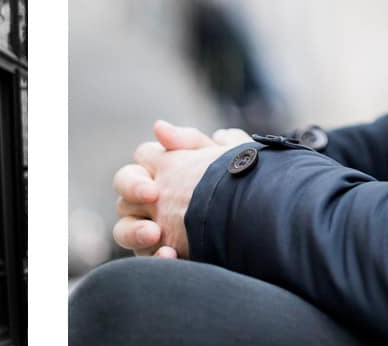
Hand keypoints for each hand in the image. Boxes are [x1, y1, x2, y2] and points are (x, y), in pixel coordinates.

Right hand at [112, 121, 249, 257]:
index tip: (154, 188)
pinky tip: (171, 255)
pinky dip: (156, 257)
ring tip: (154, 234)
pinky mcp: (163, 254)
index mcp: (164, 170)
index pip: (140, 163)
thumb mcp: (222, 156)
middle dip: (132, 193)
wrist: (264, 221)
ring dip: (134, 231)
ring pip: (124, 229)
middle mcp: (152, 200)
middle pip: (124, 193)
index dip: (140, 172)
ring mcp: (153, 230)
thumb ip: (190, 140)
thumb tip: (158, 128)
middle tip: (152, 197)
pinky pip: (147, 258)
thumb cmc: (240, 185)